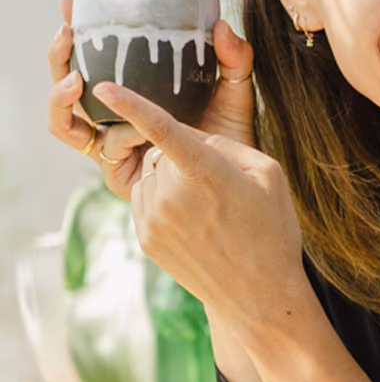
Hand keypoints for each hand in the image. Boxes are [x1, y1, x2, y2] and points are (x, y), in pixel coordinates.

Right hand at [47, 0, 255, 197]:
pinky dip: (115, 135)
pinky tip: (133, 128)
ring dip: (61, 96)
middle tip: (67, 32)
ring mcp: (112, 144)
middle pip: (66, 86)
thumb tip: (223, 26)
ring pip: (65, 119)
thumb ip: (233, 59)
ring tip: (76, 80)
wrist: (242, 182)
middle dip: (58, 58)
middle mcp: (113, 117)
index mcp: (131, 93)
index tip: (70, 4)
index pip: (92, 59)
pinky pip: (104, 148)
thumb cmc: (232, 137)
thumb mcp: (234, 91)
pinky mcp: (118, 172)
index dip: (74, 34)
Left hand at [89, 80, 306, 333]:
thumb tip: (191, 138)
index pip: (161, 128)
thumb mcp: (269, 174)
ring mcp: (153, 219)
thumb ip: (226, 145)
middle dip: (182, 156)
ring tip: (208, 208)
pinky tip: (195, 222)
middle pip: (161, 151)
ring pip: (150, 174)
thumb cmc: (272, 230)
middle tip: (219, 184)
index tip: (104, 86)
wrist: (259, 295)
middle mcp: (171, 194)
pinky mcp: (145, 238)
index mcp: (206, 172)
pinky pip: (145, 199)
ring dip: (170, 178)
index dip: (131, 103)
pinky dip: (164, 200)